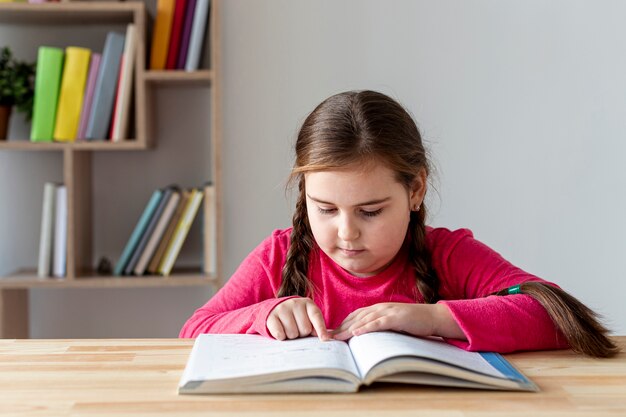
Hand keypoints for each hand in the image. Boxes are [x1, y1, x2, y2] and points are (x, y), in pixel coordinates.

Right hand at [267, 297, 329, 340]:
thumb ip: (316, 326)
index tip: (324, 339)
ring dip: (291, 336)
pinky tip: (280, 330)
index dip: (321, 328)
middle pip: (305, 329)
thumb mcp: (307, 317)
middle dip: (302, 333)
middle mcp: (295, 303)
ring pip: (292, 333)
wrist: (274, 309)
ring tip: (288, 328)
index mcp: (308, 303)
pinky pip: (280, 334)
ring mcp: (283, 308)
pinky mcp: (271, 316)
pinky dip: (281, 337)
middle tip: (297, 328)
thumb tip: (325, 338)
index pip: (316, 316)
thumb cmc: (296, 317)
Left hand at [330, 302, 445, 340]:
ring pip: (364, 319)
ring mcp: (388, 311)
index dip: (342, 324)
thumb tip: (365, 336)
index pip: (355, 316)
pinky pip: (378, 323)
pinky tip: (357, 333)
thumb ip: (379, 326)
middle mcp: (380, 307)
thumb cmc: (413, 322)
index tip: (331, 333)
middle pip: (355, 317)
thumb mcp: (392, 323)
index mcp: (378, 308)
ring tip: (337, 337)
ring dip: (348, 328)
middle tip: (328, 337)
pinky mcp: (396, 317)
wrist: (432, 317)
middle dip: (341, 328)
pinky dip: (366, 327)